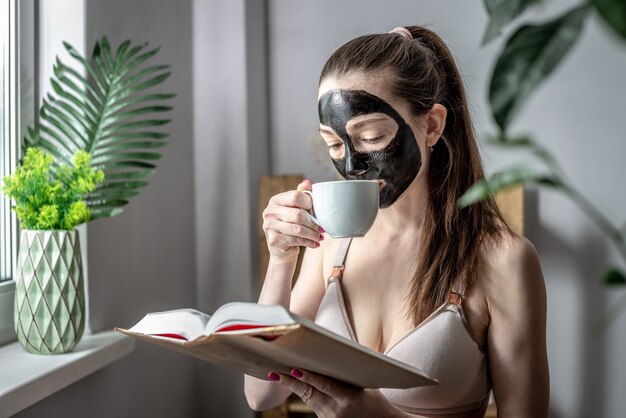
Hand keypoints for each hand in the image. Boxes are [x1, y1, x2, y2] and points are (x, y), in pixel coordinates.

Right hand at [262, 179, 322, 261]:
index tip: (317, 211)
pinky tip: (315, 243)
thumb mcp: (296, 208)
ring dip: (313, 234)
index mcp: (276, 200)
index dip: (309, 203)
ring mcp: (270, 226)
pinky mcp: (273, 240)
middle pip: (297, 215)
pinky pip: (295, 240)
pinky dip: (308, 242)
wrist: (281, 247)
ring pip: (298, 229)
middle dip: (313, 222)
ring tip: (320, 236)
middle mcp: (270, 212)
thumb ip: (302, 195)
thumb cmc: (290, 225)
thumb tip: (308, 182)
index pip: (295, 196)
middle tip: (322, 227)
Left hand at [269, 369, 405, 417]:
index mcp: (349, 398)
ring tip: (278, 374)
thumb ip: (347, 373)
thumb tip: (333, 351)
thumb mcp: (364, 385)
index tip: (294, 370)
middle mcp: (338, 410)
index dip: (309, 378)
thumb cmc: (374, 400)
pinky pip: (312, 405)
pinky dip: (304, 394)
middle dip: (290, 383)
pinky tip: (293, 383)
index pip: (325, 385)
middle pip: (309, 394)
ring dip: (294, 387)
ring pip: (308, 399)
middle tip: (274, 373)